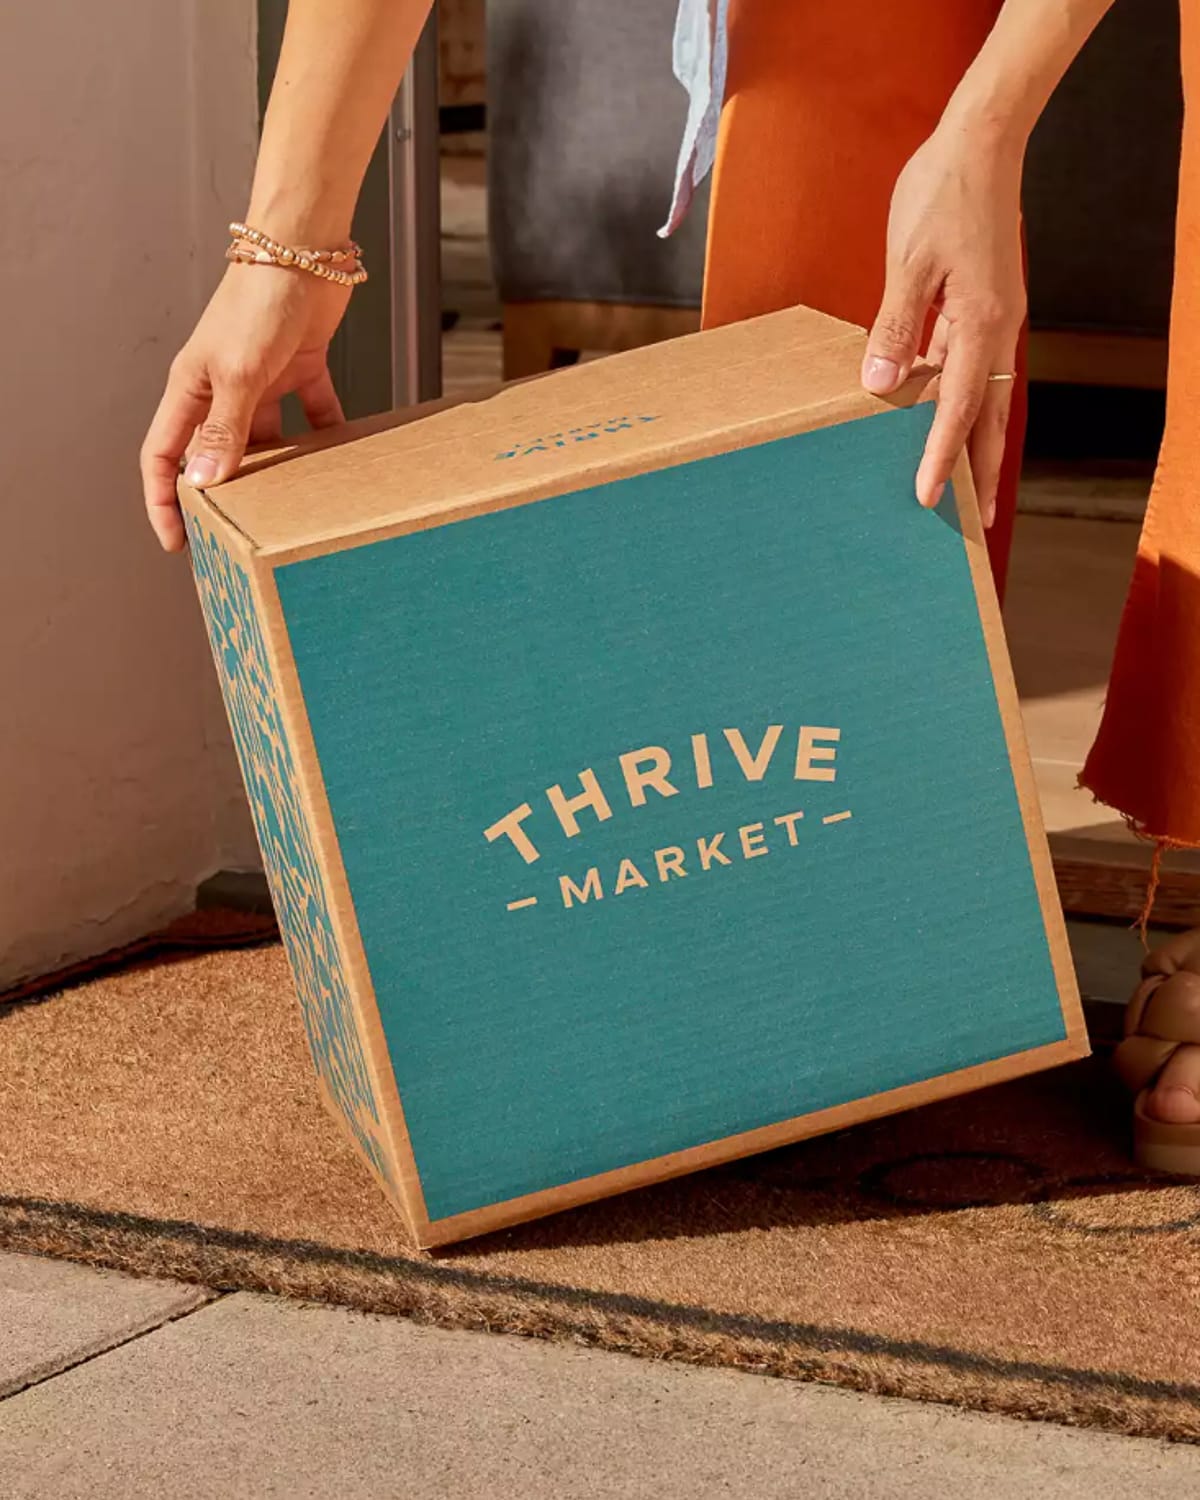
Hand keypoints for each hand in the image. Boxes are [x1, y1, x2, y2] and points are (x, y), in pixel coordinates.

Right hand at [140, 266, 350, 550]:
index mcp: (191, 387)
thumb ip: (225, 429)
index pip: (163, 455)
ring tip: (295, 504)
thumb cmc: (260, 298)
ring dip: (278, 468)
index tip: (178, 541)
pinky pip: (312, 413)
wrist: (307, 249)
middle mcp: (221, 386)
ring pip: (266, 439)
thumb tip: (201, 482)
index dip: (164, 500)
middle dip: (224, 493)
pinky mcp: (301, 367)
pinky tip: (340, 458)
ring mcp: (261, 378)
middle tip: (241, 534)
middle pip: (215, 452)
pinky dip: (324, 435)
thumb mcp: (239, 373)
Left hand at [861, 122, 1026, 525]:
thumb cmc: (941, 194)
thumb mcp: (908, 263)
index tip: (926, 497)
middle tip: (974, 519)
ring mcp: (995, 319)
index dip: (940, 456)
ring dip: (974, 441)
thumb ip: (896, 327)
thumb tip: (881, 384)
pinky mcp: (984, 307)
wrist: (980, 141)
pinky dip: (962, 402)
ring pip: (986, 396)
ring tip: (960, 483)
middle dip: (981, 469)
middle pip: (990, 417)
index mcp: (981, 323)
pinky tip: (939, 419)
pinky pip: (973, 369)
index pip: (959, 408)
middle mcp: (997, 329)